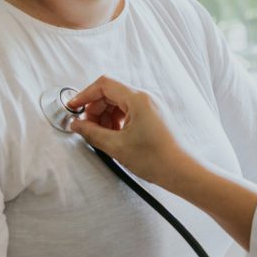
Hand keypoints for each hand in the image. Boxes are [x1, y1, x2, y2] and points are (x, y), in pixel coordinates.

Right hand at [67, 75, 196, 188]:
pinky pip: (130, 111)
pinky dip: (117, 121)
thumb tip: (76, 125)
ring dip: (106, 116)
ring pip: (119, 103)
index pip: (104, 85)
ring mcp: (152, 106)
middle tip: (87, 128)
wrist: (183, 171)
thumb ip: (92, 132)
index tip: (73, 108)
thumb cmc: (156, 159)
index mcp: (138, 99)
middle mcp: (146, 98)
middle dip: (95, 109)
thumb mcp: (117, 146)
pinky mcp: (154, 116)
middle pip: (111, 93)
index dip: (85, 95)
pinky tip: (115, 137)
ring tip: (102, 136)